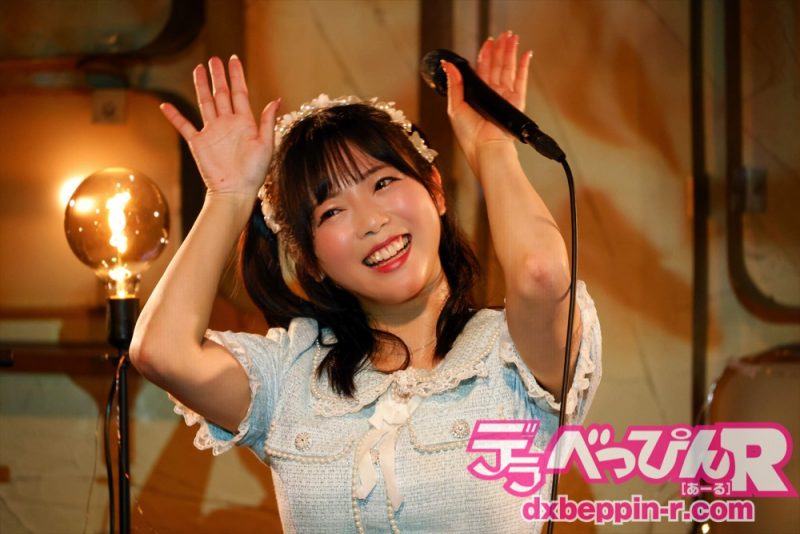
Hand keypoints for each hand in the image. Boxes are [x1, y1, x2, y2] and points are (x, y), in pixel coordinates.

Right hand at [160, 55, 279, 199]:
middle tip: (214, 59)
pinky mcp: (198, 143)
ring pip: (205, 103)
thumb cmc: (254, 172)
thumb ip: (267, 121)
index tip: (234, 59)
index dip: (237, 76)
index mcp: (244, 122)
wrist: (235, 191)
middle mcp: (227, 123)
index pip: (240, 92)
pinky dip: (174, 116)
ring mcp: (212, 132)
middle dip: (218, 76)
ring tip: (198, 69)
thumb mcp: (266, 144)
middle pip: (221, 93)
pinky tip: (165, 105)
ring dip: (201, 86)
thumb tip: (276, 99)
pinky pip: (184, 126)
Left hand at [443, 31, 531, 170]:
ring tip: (512, 37)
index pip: (482, 70)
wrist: (485, 149)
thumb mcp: (455, 107)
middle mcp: (492, 95)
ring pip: (508, 69)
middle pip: (496, 66)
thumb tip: (448, 65)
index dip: (485, 55)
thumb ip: (455, 84)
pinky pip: (521, 80)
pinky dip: (523, 67)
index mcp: (477, 96)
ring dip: (510, 52)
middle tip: (503, 34)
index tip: (488, 42)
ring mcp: (505, 97)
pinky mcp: (516, 102)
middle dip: (500, 49)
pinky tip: (525, 54)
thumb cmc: (469, 136)